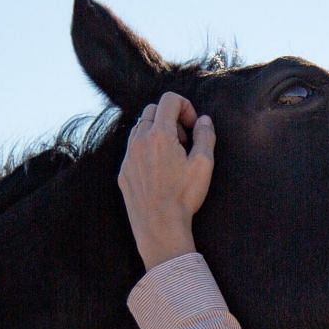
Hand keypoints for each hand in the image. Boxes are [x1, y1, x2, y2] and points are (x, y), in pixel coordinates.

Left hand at [117, 91, 215, 269]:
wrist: (159, 228)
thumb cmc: (183, 197)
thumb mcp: (204, 165)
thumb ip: (205, 136)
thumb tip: (204, 120)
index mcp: (159, 135)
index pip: (168, 100)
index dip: (185, 106)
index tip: (193, 126)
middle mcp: (139, 141)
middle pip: (152, 110)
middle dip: (171, 118)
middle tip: (184, 140)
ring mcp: (128, 157)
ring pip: (140, 129)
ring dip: (157, 132)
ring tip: (172, 155)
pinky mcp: (123, 173)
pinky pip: (133, 150)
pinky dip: (146, 149)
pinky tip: (159, 170)